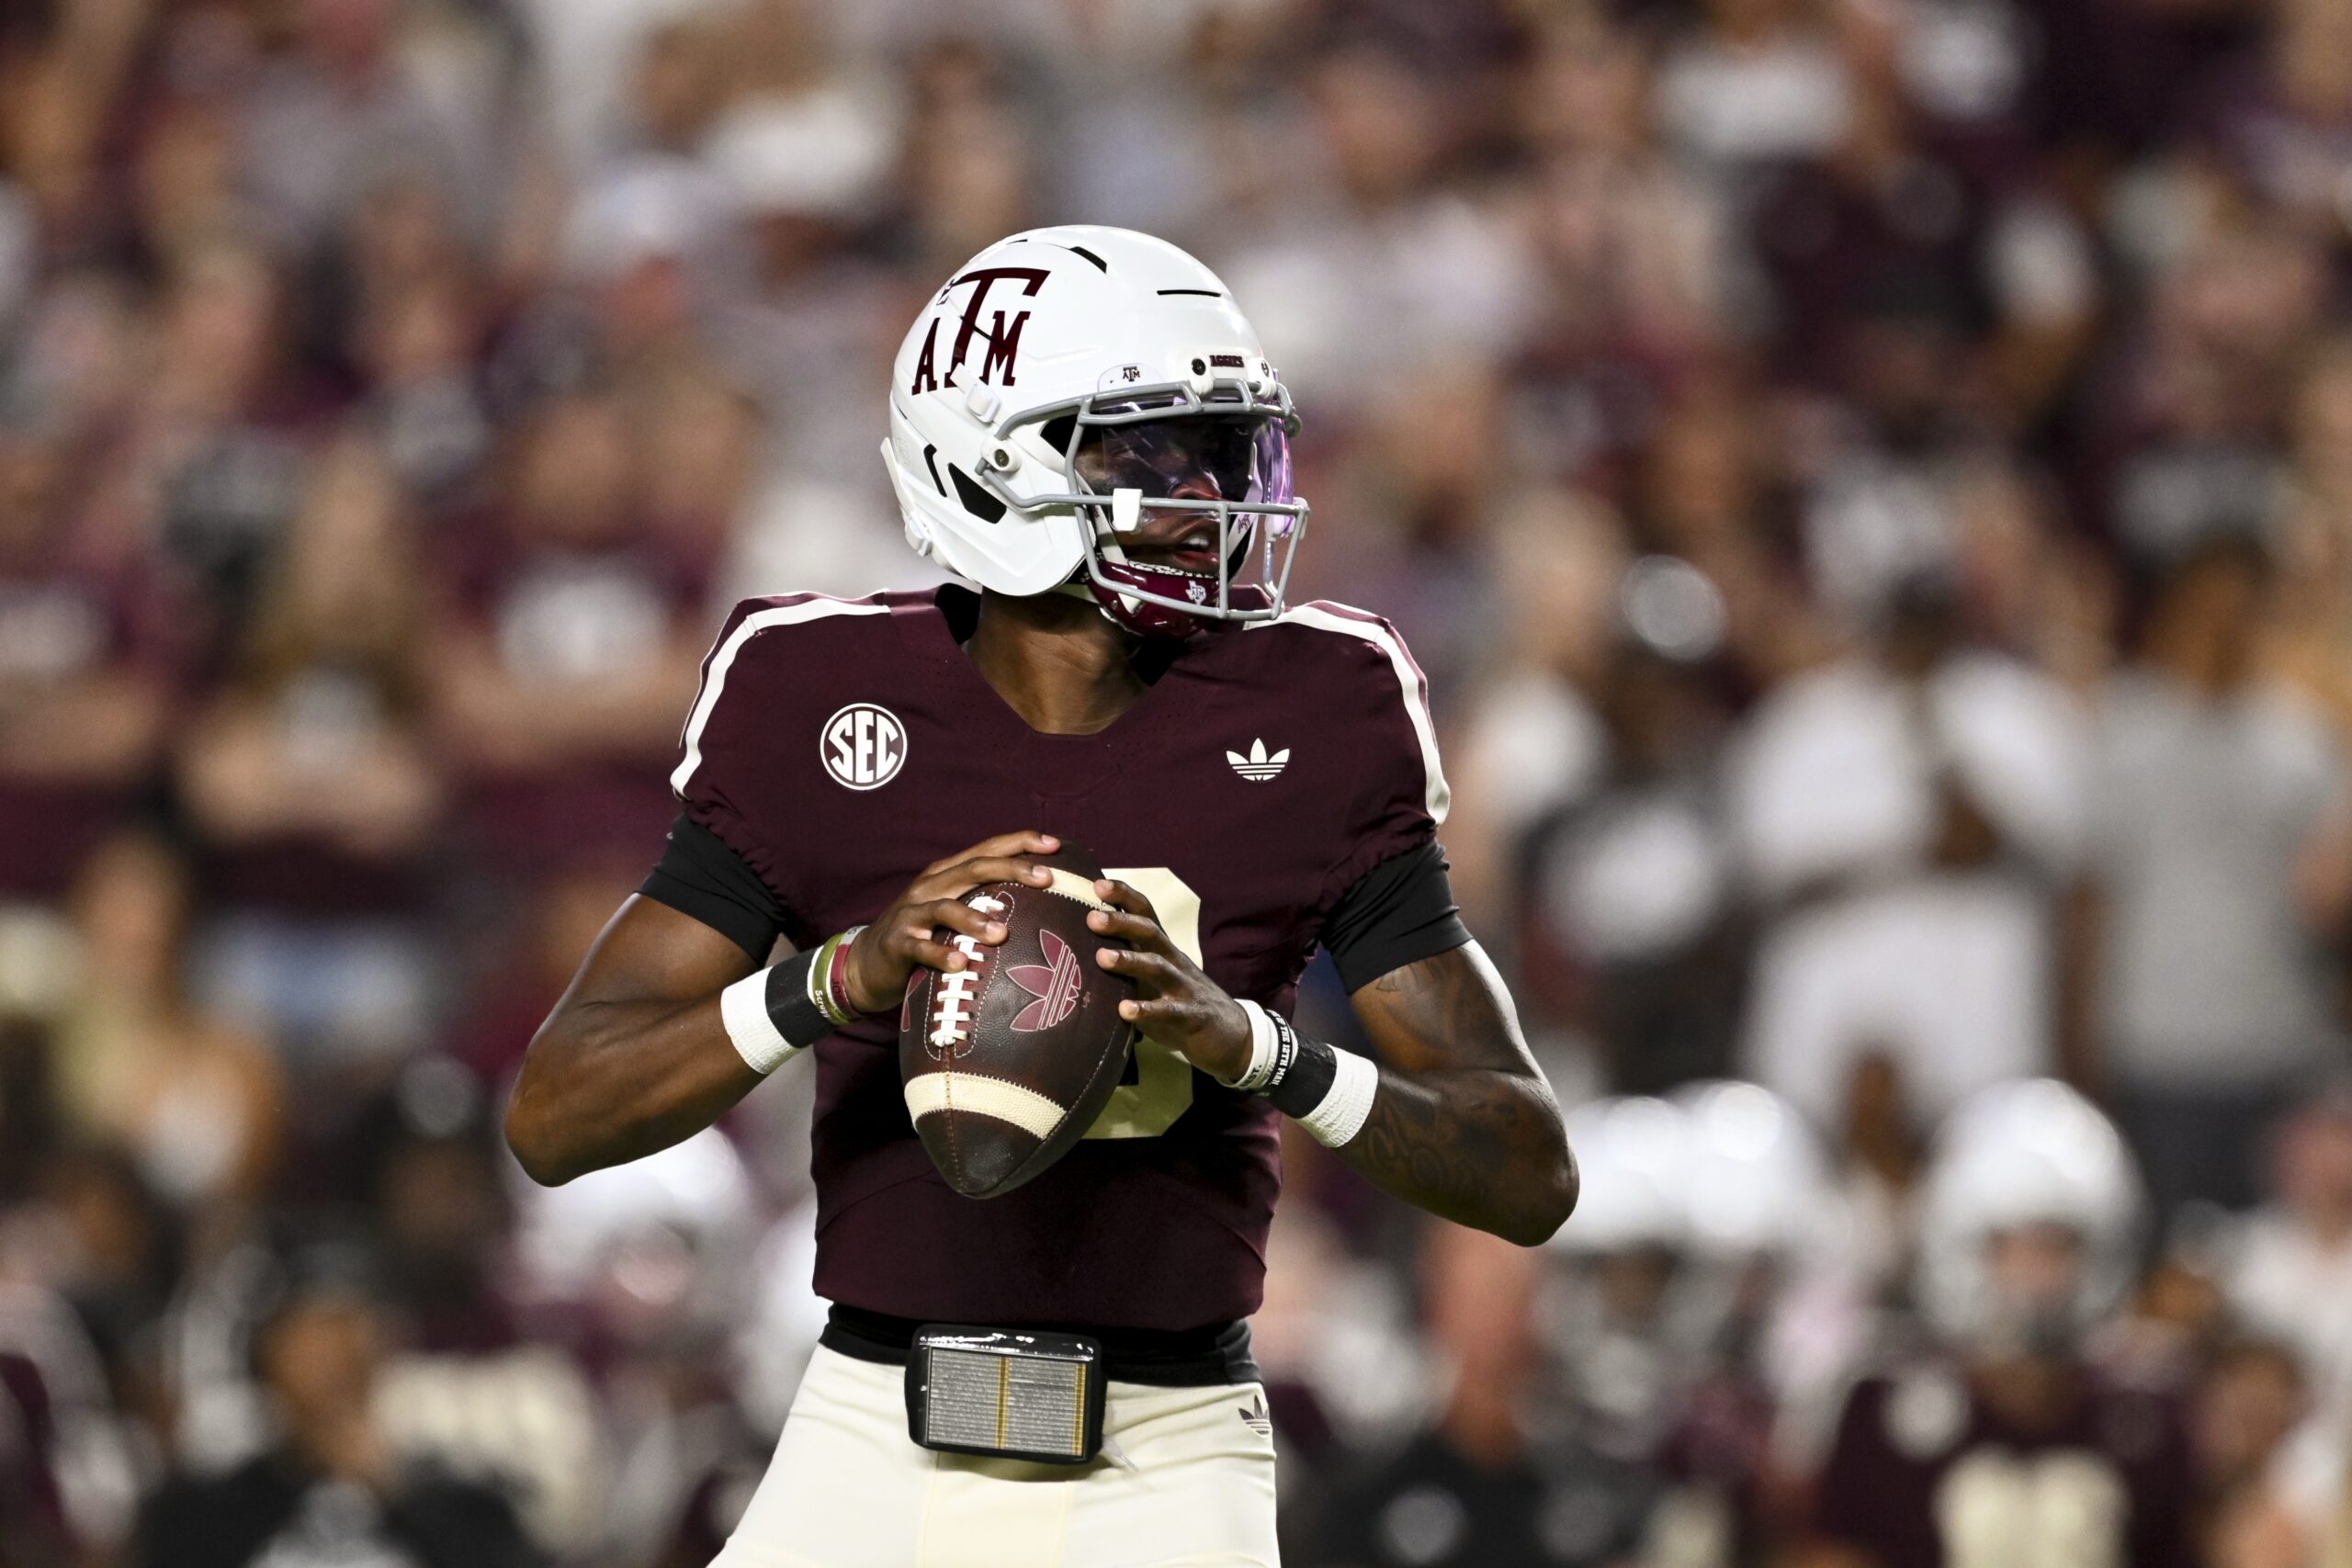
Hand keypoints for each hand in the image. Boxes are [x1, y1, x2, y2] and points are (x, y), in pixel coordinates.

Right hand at [843, 832, 1059, 1014]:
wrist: (867, 962)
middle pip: (973, 869)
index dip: (1020, 843)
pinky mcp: (898, 943)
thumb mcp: (953, 910)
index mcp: (947, 874)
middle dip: (1011, 870)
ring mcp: (911, 913)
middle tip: (1046, 879)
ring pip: (945, 908)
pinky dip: (941, 955)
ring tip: (1002, 933)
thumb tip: (1041, 902)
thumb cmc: (924, 935)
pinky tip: (962, 963)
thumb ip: (985, 901)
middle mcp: (930, 886)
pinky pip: (920, 948)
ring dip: (975, 919)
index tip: (1055, 845)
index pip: (987, 849)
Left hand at [1088, 879, 1251, 1083]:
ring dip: (1129, 960)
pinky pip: (1168, 1011)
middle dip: (1121, 922)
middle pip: (1149, 933)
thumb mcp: (1154, 979)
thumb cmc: (1179, 1002)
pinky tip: (1125, 1011)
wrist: (1230, 1034)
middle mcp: (1173, 961)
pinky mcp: (1191, 1016)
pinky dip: (1146, 1010)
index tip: (1098, 884)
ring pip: (1157, 967)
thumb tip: (1079, 953)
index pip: (1145, 914)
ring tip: (1102, 958)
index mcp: (1163, 949)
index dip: (1125, 897)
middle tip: (1092, 918)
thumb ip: (1126, 965)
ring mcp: (1184, 988)